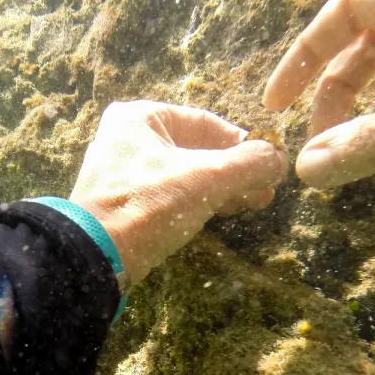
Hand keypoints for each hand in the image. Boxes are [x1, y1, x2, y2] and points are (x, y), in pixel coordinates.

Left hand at [70, 101, 287, 284]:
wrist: (96, 257)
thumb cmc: (149, 205)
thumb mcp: (207, 178)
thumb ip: (249, 163)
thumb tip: (278, 159)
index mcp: (141, 117)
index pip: (207, 123)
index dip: (244, 143)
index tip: (271, 164)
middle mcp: (129, 137)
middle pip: (198, 149)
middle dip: (236, 171)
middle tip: (267, 190)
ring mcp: (124, 172)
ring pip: (186, 174)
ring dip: (222, 188)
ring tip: (255, 203)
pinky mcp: (126, 203)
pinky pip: (171, 194)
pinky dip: (199, 201)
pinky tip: (225, 213)